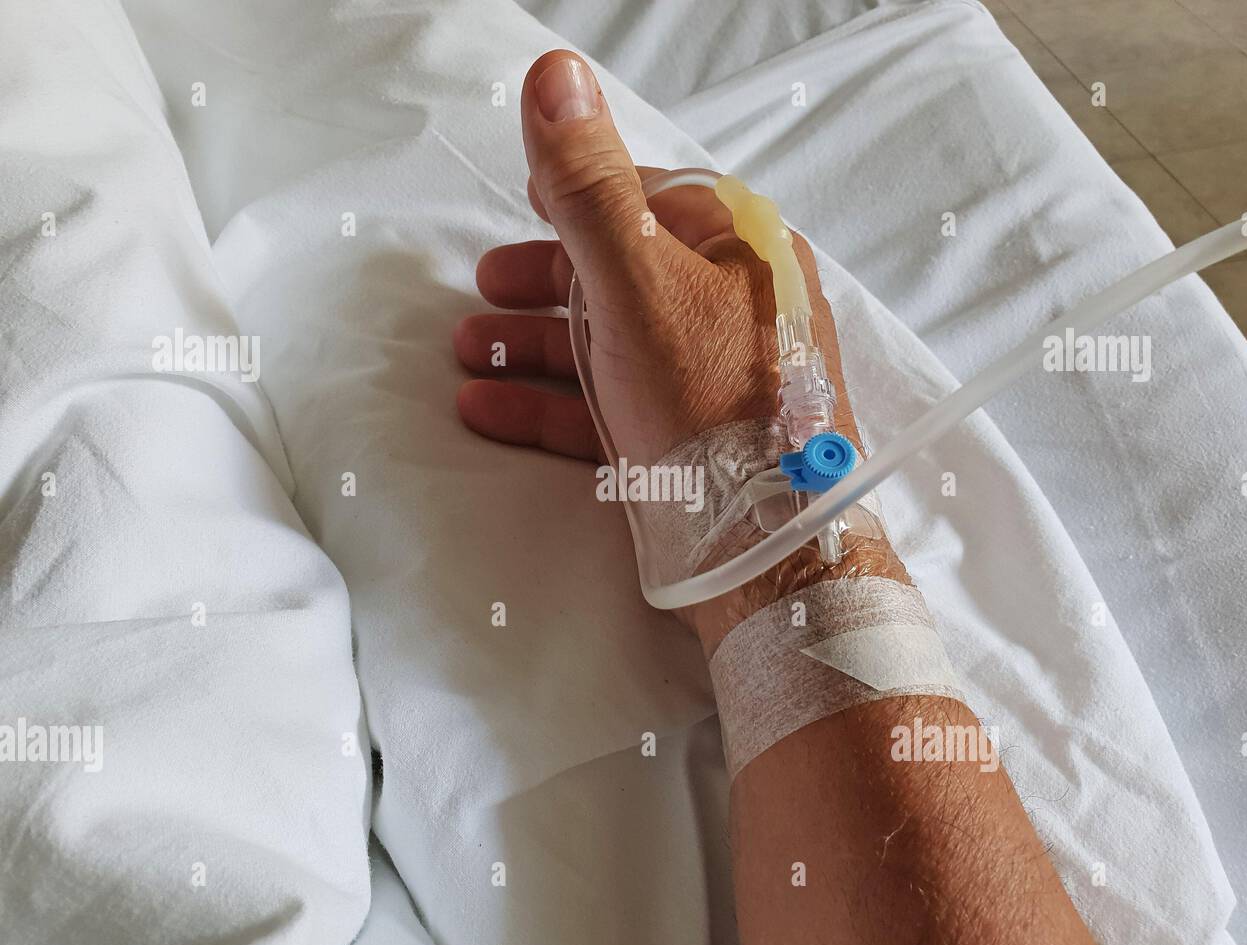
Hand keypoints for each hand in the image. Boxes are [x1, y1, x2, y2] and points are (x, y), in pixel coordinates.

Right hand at [454, 51, 902, 640]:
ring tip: (463, 354)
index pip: (657, 200)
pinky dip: (549, 405)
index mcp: (740, 253)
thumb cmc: (710, 401)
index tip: (527, 198)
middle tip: (481, 290)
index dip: (585, 197)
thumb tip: (555, 73)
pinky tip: (486, 408)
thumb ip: (591, 185)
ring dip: (531, 346)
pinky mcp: (691, 444)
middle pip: (623, 279)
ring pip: (609, 348)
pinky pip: (610, 410)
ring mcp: (712, 383)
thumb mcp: (639, 281)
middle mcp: (734, 312)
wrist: (763, 550)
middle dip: (543, 283)